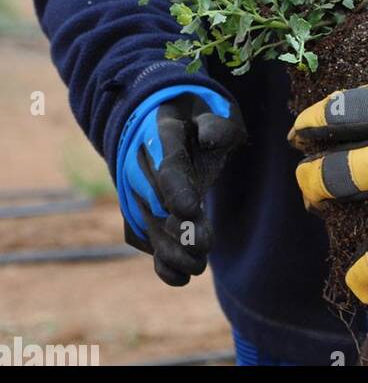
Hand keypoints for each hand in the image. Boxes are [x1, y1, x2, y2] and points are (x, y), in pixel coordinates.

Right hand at [116, 87, 246, 285]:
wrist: (151, 121)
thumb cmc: (191, 115)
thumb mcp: (209, 105)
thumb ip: (217, 122)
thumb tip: (210, 139)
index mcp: (161, 135)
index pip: (167, 166)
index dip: (176, 189)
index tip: (190, 210)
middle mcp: (141, 167)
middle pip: (157, 205)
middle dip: (179, 230)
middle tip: (204, 247)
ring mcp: (135, 191)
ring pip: (149, 228)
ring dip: (171, 252)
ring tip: (197, 266)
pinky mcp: (137, 212)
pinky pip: (143, 239)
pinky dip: (159, 260)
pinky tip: (179, 277)